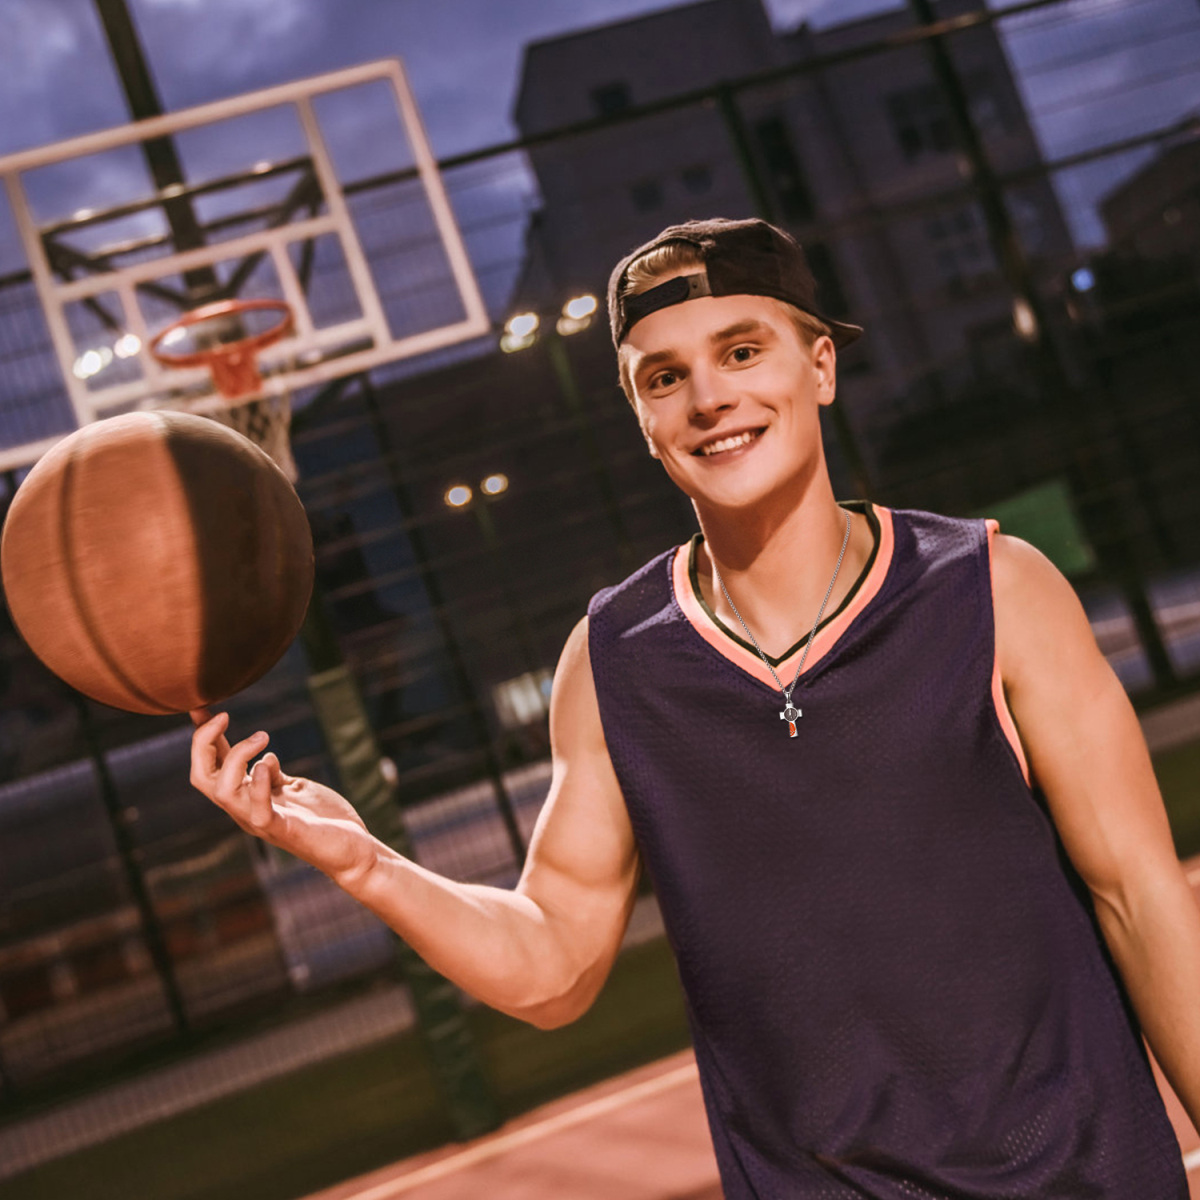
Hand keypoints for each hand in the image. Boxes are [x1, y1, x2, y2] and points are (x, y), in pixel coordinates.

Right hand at [189, 709, 374, 884]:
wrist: (352, 849)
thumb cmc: (322, 819)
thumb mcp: (293, 788)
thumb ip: (274, 774)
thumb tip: (263, 756)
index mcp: (246, 796)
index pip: (212, 765)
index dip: (203, 736)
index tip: (202, 708)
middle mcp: (245, 809)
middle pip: (202, 777)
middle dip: (203, 743)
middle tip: (223, 716)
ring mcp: (261, 822)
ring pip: (221, 792)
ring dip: (236, 757)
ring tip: (262, 737)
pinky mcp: (284, 830)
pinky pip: (259, 812)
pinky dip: (258, 787)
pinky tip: (265, 764)